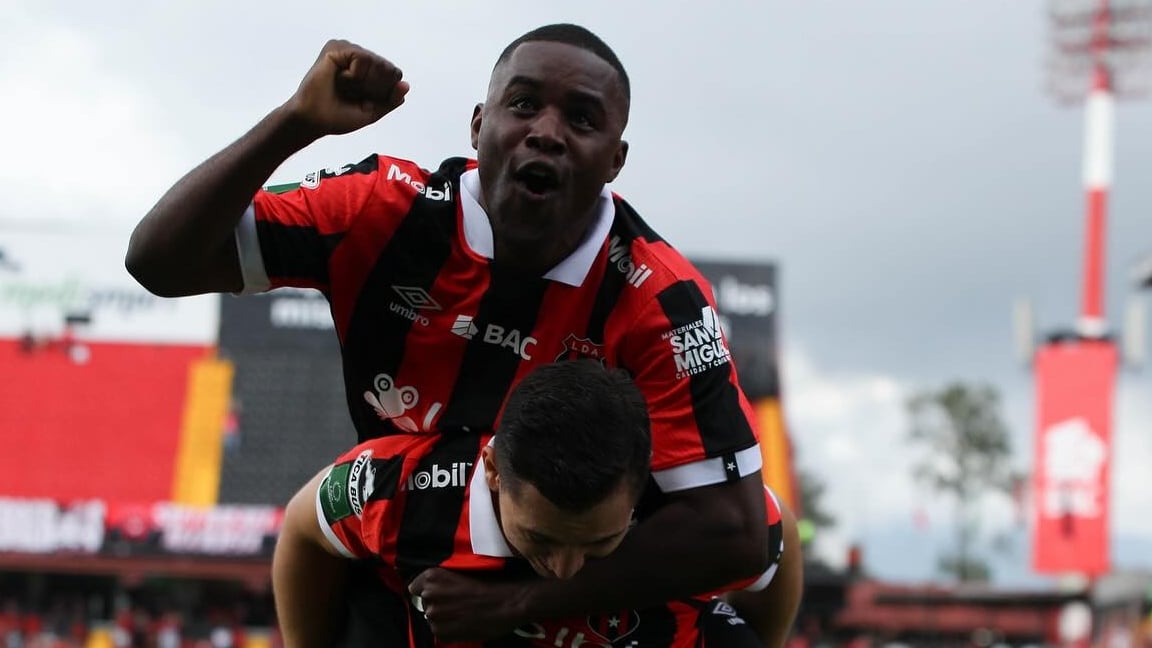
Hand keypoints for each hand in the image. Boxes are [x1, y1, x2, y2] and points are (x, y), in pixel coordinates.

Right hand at [284, 39, 409, 138]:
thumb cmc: (338, 117)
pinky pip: (362, 58)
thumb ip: (390, 100)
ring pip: (376, 62)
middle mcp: (360, 57)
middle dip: (374, 88)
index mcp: (369, 71)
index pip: (394, 75)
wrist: (314, 119)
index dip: (384, 92)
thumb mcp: (372, 111)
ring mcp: (348, 50)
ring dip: (362, 83)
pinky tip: (339, 78)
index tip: (363, 101)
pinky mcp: (336, 47)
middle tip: (351, 95)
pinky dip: (354, 75)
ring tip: (343, 87)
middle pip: (387, 68)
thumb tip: (406, 85)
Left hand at [408, 568, 530, 641]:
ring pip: (433, 619)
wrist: (506, 604)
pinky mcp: (442, 633)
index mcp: (432, 577)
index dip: (426, 590)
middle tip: (457, 604)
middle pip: (425, 603)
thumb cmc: (490, 585)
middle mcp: (429, 595)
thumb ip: (443, 581)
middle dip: (438, 604)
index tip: (437, 593)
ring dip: (444, 618)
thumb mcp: (462, 572)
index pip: (415, 587)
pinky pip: (441, 632)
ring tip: (464, 615)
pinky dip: (450, 630)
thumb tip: (434, 588)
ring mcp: (434, 616)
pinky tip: (465, 624)